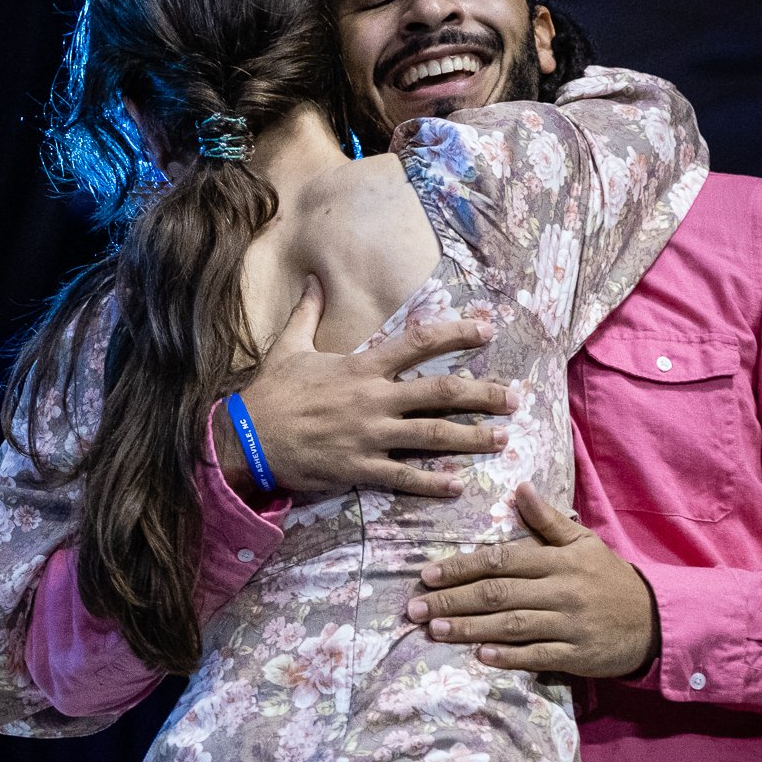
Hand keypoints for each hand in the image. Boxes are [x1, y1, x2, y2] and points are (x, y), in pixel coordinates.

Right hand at [215, 276, 518, 496]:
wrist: (245, 439)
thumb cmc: (269, 393)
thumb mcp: (288, 347)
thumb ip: (308, 312)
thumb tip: (314, 278)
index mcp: (360, 367)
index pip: (419, 343)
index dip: (457, 333)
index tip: (487, 329)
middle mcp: (373, 400)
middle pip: (441, 394)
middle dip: (484, 395)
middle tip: (517, 397)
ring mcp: (369, 436)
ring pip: (433, 436)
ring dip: (472, 438)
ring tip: (503, 440)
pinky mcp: (359, 468)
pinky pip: (404, 476)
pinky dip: (433, 481)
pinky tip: (458, 484)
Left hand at [406, 482, 660, 677]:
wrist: (655, 620)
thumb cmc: (608, 578)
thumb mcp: (583, 542)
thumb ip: (547, 520)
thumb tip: (520, 487)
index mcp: (557, 560)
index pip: (501, 560)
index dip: (461, 567)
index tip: (427, 574)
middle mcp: (560, 590)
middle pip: (499, 593)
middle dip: (453, 600)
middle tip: (416, 607)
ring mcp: (569, 624)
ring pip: (513, 625)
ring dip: (471, 628)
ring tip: (435, 630)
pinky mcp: (578, 654)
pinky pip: (539, 656)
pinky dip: (509, 656)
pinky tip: (481, 655)